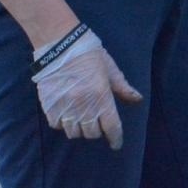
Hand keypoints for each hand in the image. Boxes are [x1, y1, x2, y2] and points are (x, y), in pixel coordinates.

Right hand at [32, 29, 142, 148]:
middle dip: (97, 130)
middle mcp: (83, 106)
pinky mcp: (49, 106)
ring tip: (81, 118)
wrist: (59, 44)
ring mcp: (65, 107)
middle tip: (97, 122)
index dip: (115, 138)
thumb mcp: (109, 68)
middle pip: (92, 133)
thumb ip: (122, 87)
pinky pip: (57, 126)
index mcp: (102, 96)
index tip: (116, 143)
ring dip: (80, 128)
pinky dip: (63, 124)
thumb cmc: (88, 53)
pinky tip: (66, 114)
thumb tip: (137, 100)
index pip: (112, 127)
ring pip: (74, 133)